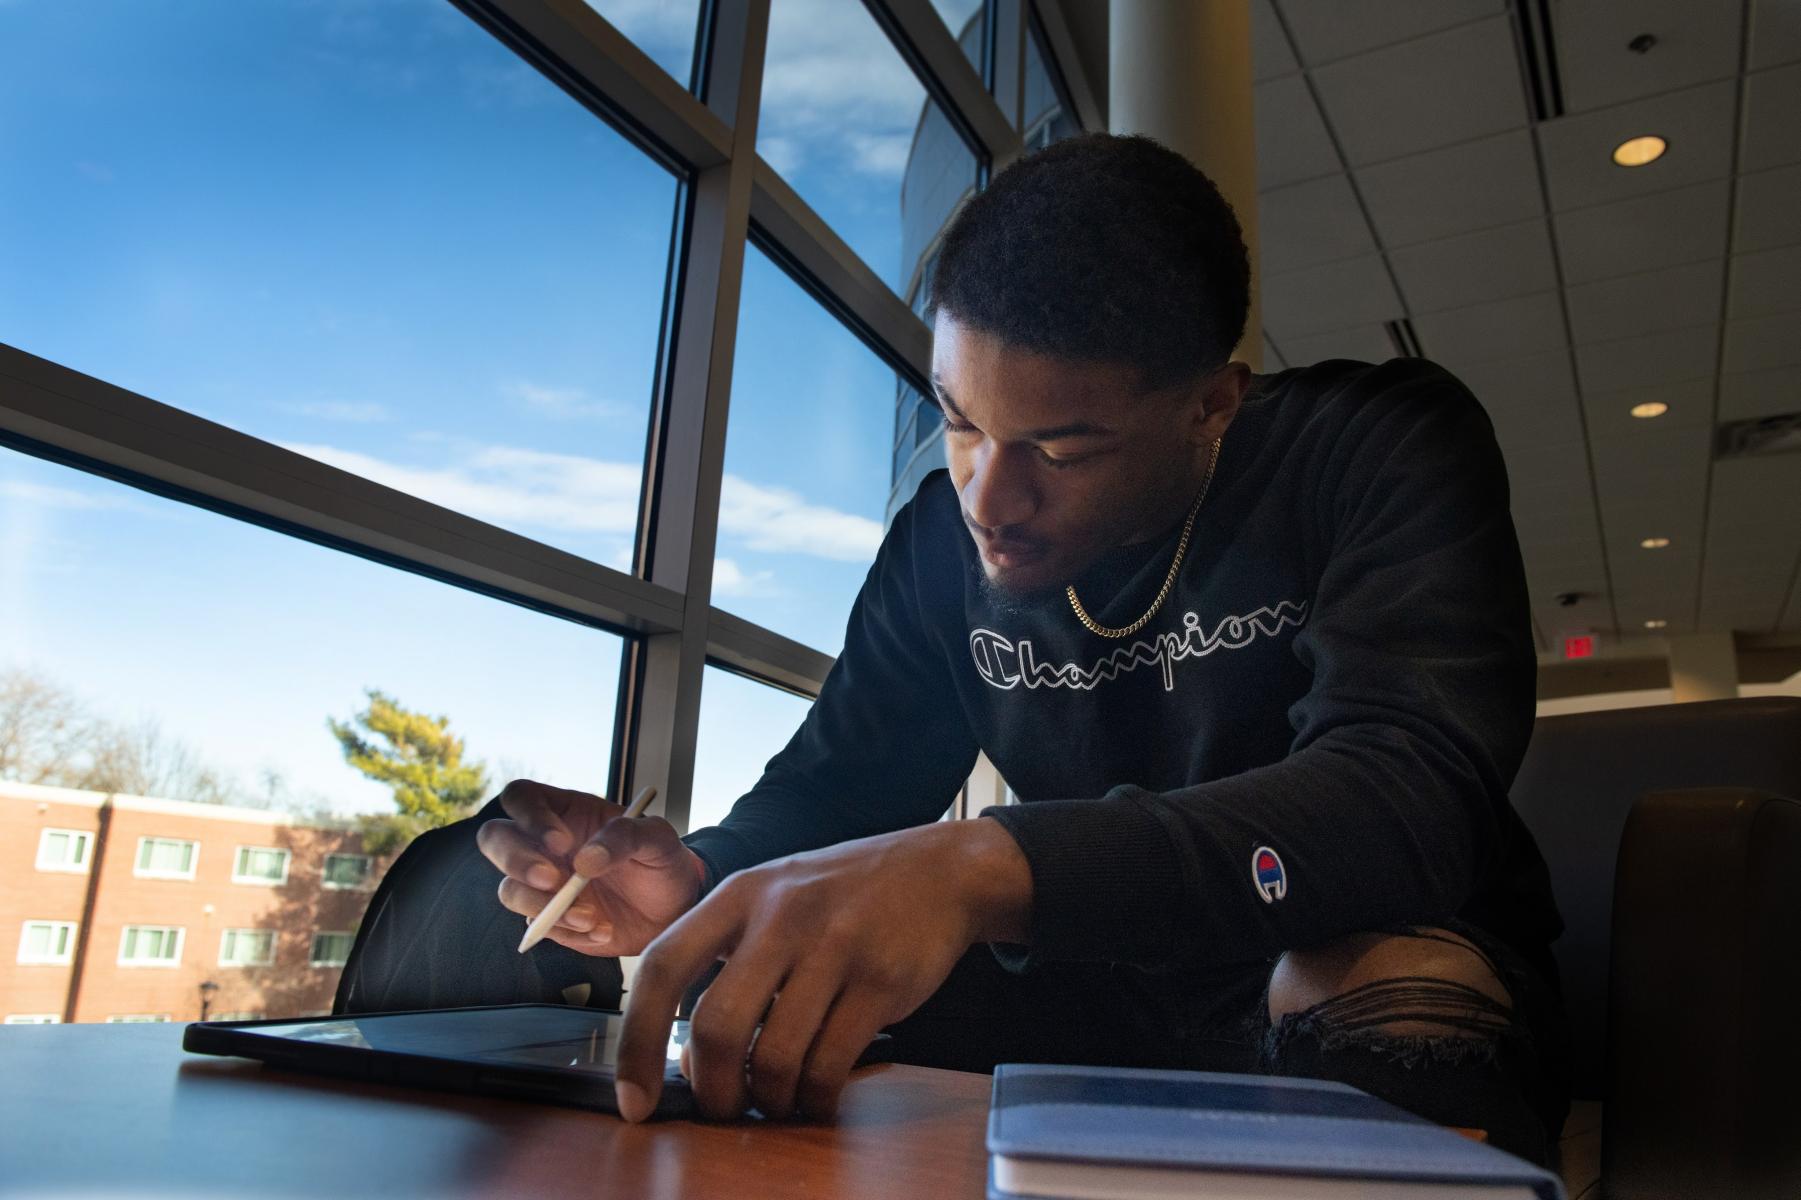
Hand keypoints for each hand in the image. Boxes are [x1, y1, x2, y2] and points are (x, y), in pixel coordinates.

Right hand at [476, 779, 703, 955]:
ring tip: (591, 916)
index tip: (561, 843)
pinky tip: (603, 931)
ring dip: (544, 906)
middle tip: (555, 880)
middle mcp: (544, 846)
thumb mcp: (658, 838)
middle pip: (495, 840)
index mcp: (565, 812)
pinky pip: (539, 927)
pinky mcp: (550, 920)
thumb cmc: (662, 861)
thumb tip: (586, 860)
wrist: (674, 908)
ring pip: (509, 890)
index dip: (530, 816)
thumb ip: (627, 836)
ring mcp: (542, 884)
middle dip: (517, 861)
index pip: (521, 797)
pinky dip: (569, 933)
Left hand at [611, 817, 1032, 1122]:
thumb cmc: (844, 895)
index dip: (636, 1042)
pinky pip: (830, 1065)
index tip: (634, 1098)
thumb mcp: (774, 898)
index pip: (664, 968)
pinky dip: (815, 1096)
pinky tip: (817, 1093)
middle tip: (725, 1109)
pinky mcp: (880, 982)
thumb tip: (688, 1058)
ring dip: (770, 1100)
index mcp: (740, 895)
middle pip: (716, 1027)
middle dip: (714, 1090)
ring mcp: (834, 947)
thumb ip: (727, 961)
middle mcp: (781, 916)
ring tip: (778, 1100)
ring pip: (774, 1057)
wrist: (939, 870)